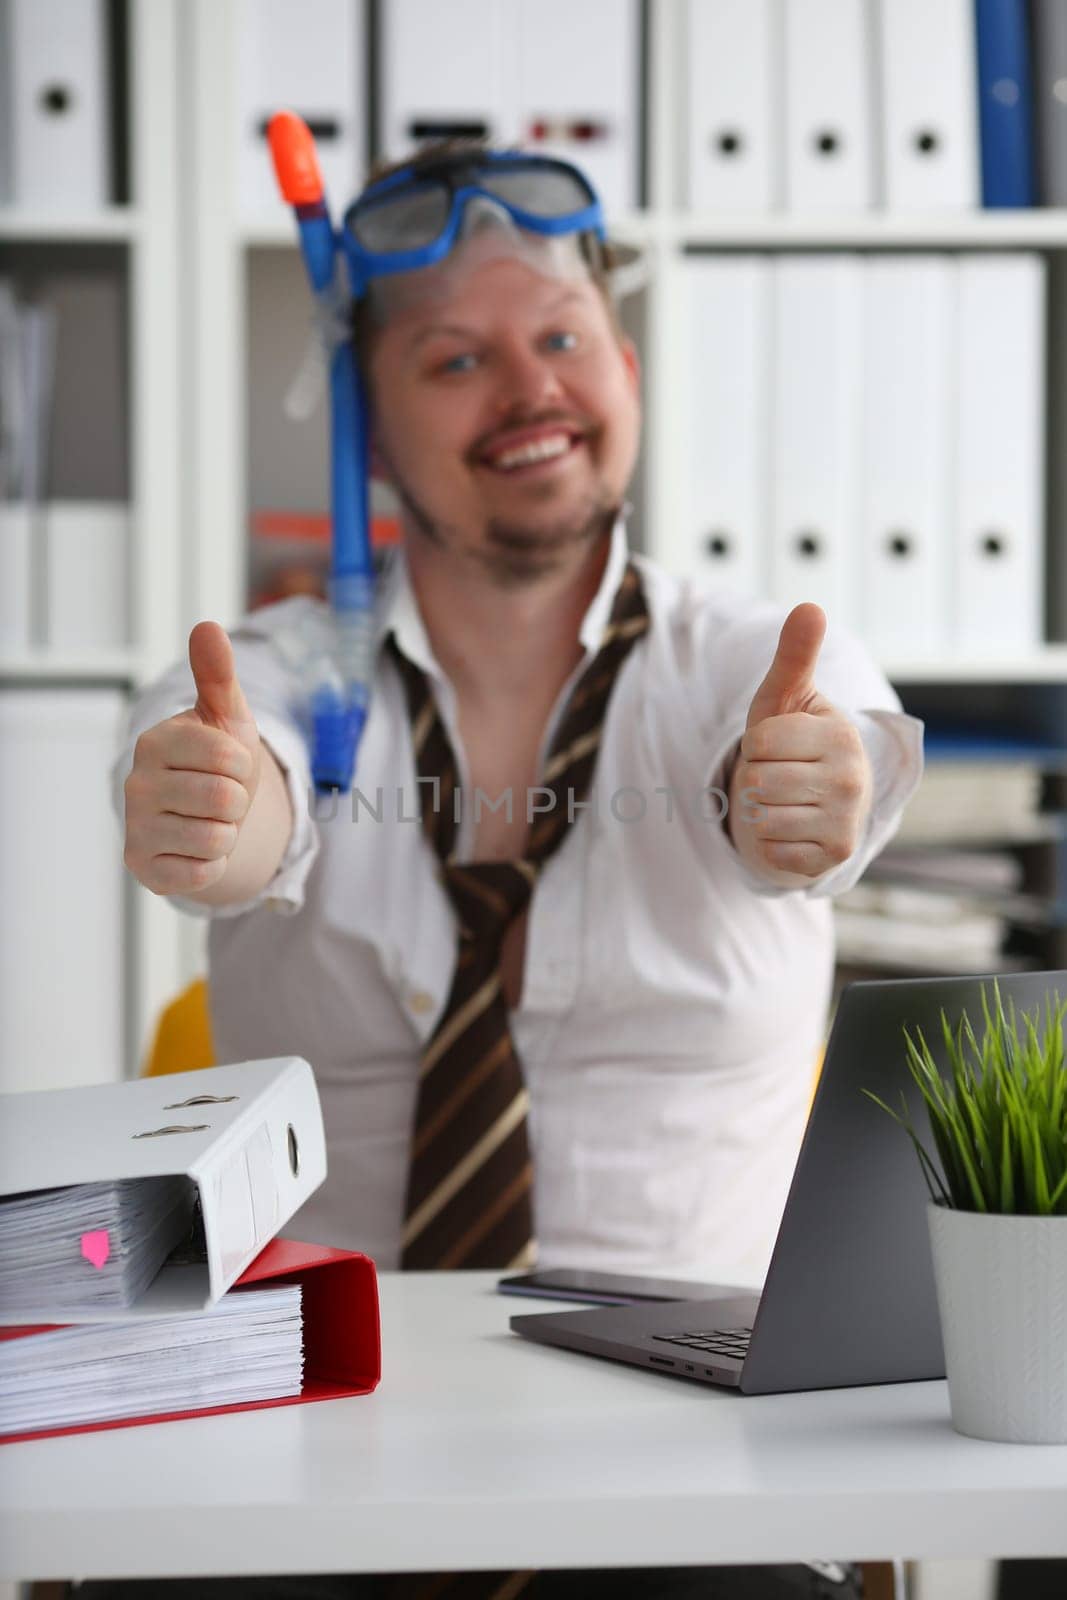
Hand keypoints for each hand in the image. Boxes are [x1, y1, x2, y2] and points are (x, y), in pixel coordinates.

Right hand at [123, 623, 261, 896]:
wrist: (206, 815)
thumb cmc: (218, 761)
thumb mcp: (226, 717)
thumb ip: (218, 675)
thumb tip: (207, 626)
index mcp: (157, 741)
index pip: (231, 757)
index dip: (245, 767)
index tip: (229, 766)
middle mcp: (136, 783)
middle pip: (226, 800)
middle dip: (238, 802)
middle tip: (221, 797)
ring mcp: (135, 827)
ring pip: (217, 838)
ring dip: (227, 834)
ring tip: (209, 820)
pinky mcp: (143, 867)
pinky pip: (202, 872)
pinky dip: (213, 864)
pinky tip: (196, 849)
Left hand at [728, 604, 872, 882]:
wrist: (816, 800)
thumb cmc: (792, 741)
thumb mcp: (786, 697)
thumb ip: (795, 655)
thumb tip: (810, 607)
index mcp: (841, 736)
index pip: (760, 744)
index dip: (757, 746)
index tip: (778, 746)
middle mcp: (853, 780)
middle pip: (759, 783)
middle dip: (756, 779)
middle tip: (779, 775)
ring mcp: (846, 823)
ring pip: (762, 819)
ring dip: (761, 812)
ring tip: (784, 801)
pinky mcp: (832, 857)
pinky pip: (772, 852)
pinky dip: (770, 843)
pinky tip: (791, 828)